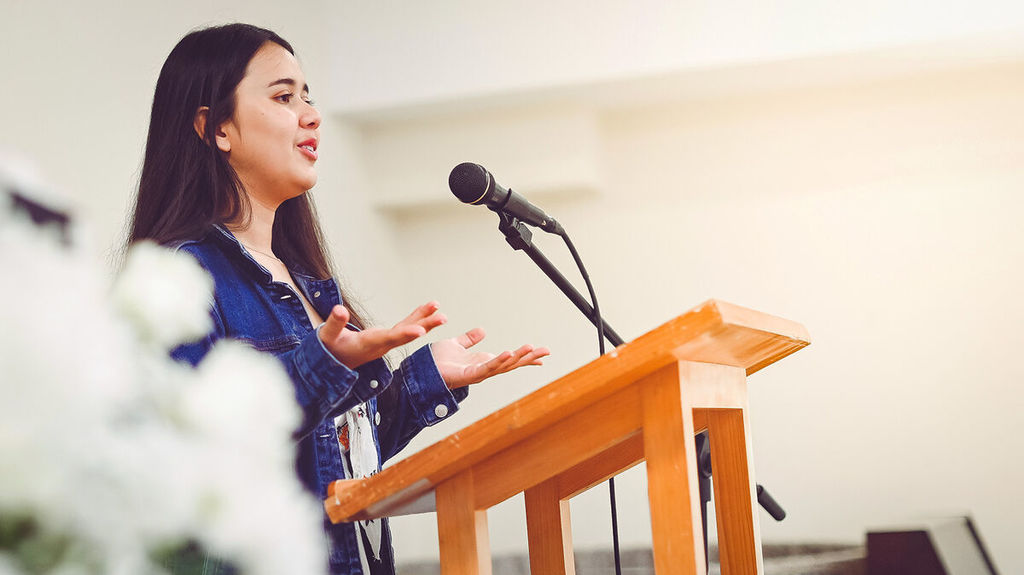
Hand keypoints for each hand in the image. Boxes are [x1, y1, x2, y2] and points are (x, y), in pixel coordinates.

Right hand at [319, 301, 445, 367]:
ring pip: (409, 330)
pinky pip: (405, 327)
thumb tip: (339, 310)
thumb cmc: (331, 350)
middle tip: (442, 317)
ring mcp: (385, 342)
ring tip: (439, 309)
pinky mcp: (386, 339)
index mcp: (369, 344)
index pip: (390, 339)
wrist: (333, 364)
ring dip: (425, 320)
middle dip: (425, 325)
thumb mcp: (327, 336)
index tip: (420, 330)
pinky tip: (428, 310)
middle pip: (406, 335)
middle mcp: (381, 345)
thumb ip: (334, 324)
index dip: (405, 334)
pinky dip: (416, 318)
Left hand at [431, 328, 549, 388]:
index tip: (542, 353)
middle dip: (529, 357)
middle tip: (546, 351)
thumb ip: (469, 340)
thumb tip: (483, 331)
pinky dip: (498, 361)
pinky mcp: (468, 375)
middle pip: (512, 363)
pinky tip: (508, 353)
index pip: (509, 358)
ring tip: (532, 348)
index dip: (525, 356)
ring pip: (503, 365)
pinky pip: (487, 368)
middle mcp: (484, 369)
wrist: (420, 371)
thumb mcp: (456, 345)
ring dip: (518, 357)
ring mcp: (478, 373)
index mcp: (483, 362)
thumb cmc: (435, 362)